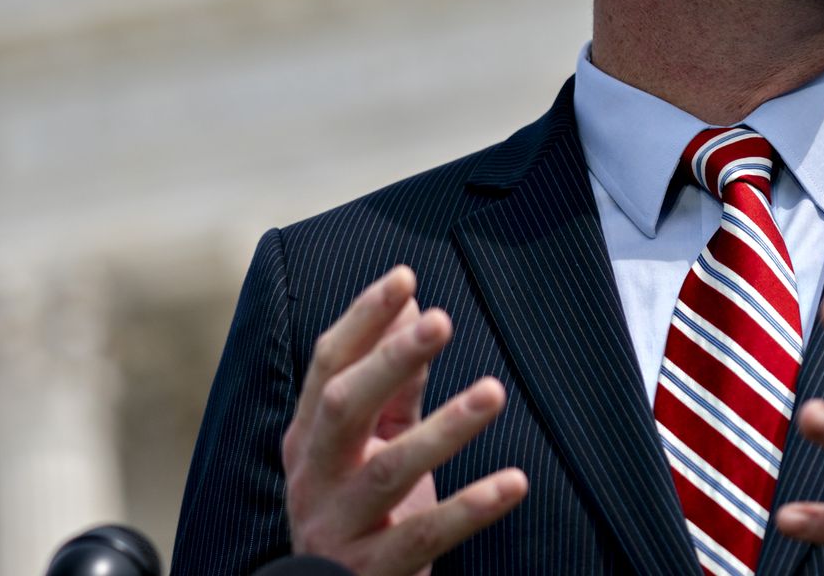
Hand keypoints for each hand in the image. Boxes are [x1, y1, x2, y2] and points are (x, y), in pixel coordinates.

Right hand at [281, 266, 527, 575]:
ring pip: (387, 471)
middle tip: (441, 319)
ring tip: (494, 392)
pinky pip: (425, 536)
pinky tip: (514, 481)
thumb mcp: (374, 442)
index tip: (405, 276)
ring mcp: (337, 527)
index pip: (328, 366)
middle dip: (390, 360)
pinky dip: (471, 508)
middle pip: (342, 408)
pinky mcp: (371, 572)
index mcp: (309, 437)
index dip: (363, 319)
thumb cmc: (363, 511)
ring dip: (443, 429)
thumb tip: (414, 305)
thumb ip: (395, 382)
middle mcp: (314, 477)